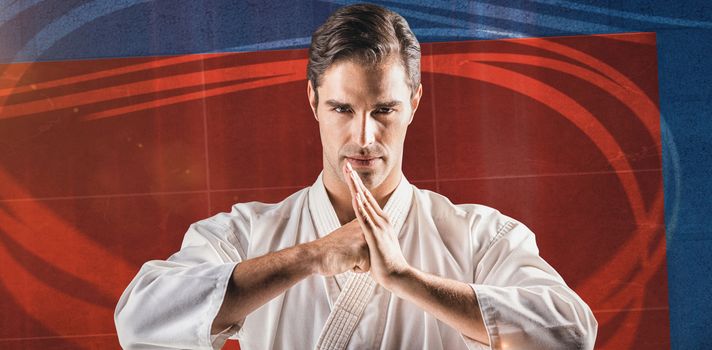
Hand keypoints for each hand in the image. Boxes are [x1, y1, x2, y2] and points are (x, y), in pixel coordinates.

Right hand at [308, 219, 370, 275]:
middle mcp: (365, 229)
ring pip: (370, 260)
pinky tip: (344, 260)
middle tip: (346, 250)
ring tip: (345, 255)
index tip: (349, 245)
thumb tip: (375, 238)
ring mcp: (363, 240)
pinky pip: (365, 268)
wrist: (315, 255)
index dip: (360, 249)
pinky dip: (355, 269)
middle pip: (374, 251)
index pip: (373, 242)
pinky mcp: (362, 252)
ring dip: (358, 262)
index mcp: (362, 222)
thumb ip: (361, 233)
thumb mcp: (349, 234)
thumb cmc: (331, 248)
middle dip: (361, 256)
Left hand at [343, 162, 409, 288]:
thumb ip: (370, 235)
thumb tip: (364, 233)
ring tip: (349, 174)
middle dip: (355, 179)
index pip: (366, 198)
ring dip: (356, 188)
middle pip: (365, 195)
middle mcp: (381, 219)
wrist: (397, 276)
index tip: (350, 171)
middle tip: (347, 164)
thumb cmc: (385, 263)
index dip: (357, 184)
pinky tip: (355, 197)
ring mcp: (379, 227)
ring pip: (365, 203)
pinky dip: (360, 207)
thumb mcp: (376, 244)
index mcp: (381, 220)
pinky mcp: (375, 236)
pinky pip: (365, 219)